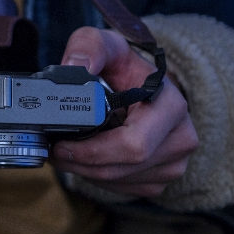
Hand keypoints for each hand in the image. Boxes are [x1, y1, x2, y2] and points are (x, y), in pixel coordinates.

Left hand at [51, 27, 197, 196]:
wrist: (141, 85)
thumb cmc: (122, 67)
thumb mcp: (105, 44)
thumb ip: (89, 46)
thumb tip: (74, 66)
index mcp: (170, 106)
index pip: (133, 144)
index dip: (91, 151)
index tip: (59, 145)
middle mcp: (180, 137)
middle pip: (122, 168)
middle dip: (81, 164)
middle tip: (52, 152)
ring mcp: (174, 162)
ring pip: (120, 182)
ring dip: (85, 172)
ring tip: (62, 153)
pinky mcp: (161, 178)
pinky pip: (123, 189)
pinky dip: (97, 178)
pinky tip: (84, 160)